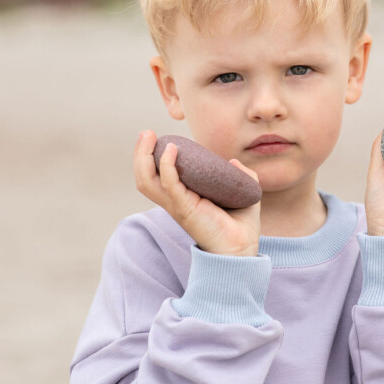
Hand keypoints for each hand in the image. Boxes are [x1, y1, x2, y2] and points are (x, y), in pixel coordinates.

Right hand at [134, 130, 260, 255]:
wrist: (242, 249)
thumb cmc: (241, 226)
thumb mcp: (243, 193)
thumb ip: (241, 175)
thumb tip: (233, 162)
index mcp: (183, 198)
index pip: (156, 177)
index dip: (151, 158)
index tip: (155, 138)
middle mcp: (175, 201)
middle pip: (145, 177)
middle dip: (140, 154)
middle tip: (146, 134)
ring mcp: (177, 205)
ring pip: (148, 181)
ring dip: (144, 157)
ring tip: (148, 137)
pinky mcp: (185, 209)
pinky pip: (169, 184)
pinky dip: (167, 166)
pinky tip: (171, 149)